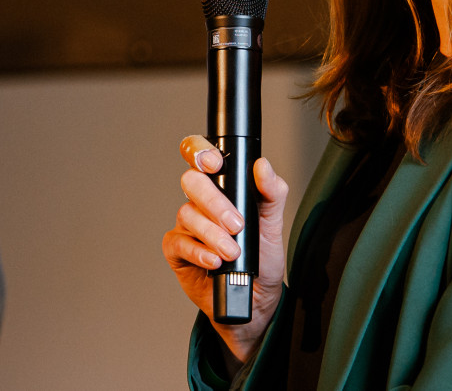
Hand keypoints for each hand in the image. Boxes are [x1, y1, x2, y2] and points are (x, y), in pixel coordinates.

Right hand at [161, 135, 289, 369]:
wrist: (256, 299)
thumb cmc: (262, 259)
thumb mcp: (274, 225)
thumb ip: (272, 193)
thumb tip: (263, 166)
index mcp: (222, 188)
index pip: (200, 156)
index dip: (199, 151)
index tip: (214, 163)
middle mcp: (201, 203)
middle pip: (191, 182)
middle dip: (214, 202)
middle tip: (236, 224)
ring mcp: (187, 226)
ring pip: (187, 214)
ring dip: (212, 233)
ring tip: (232, 252)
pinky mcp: (177, 251)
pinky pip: (179, 242)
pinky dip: (198, 251)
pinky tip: (214, 261)